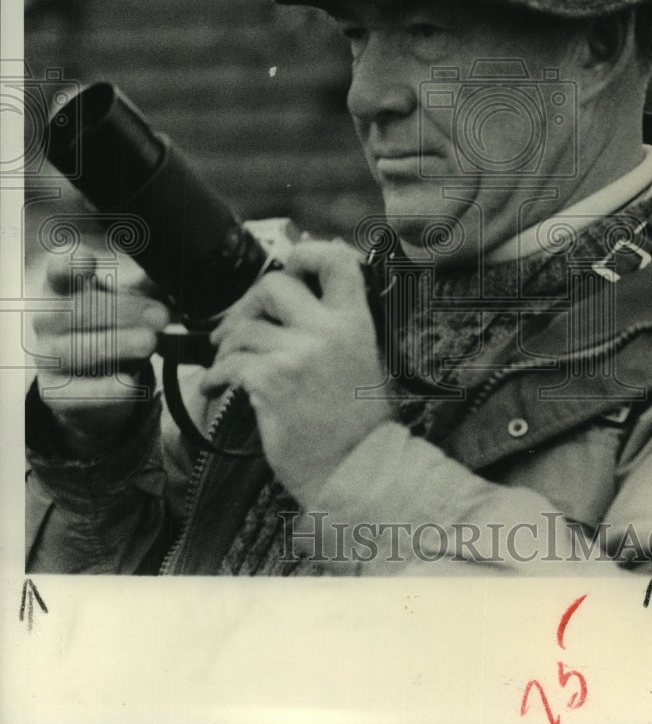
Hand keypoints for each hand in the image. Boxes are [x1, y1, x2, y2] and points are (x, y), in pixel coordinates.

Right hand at [32, 249, 169, 454]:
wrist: (94, 387)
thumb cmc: (110, 331)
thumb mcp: (126, 303)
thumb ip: (142, 287)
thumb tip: (165, 276)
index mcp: (63, 291)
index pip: (57, 272)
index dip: (69, 266)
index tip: (89, 261)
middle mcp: (48, 322)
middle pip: (77, 311)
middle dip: (123, 311)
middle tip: (160, 316)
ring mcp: (48, 358)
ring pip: (79, 350)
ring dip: (119, 344)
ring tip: (150, 342)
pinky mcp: (56, 393)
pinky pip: (81, 392)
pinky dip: (109, 387)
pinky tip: (131, 381)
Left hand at [201, 239, 389, 505]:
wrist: (357, 471)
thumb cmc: (356, 423)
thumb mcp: (362, 360)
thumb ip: (335, 326)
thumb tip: (298, 296)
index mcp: (356, 322)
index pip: (335, 259)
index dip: (306, 253)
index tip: (289, 269)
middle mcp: (329, 331)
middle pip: (273, 285)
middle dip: (247, 304)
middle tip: (239, 327)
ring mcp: (299, 355)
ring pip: (244, 328)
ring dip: (227, 347)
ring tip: (228, 366)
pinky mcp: (272, 382)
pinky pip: (229, 363)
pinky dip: (216, 376)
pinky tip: (219, 387)